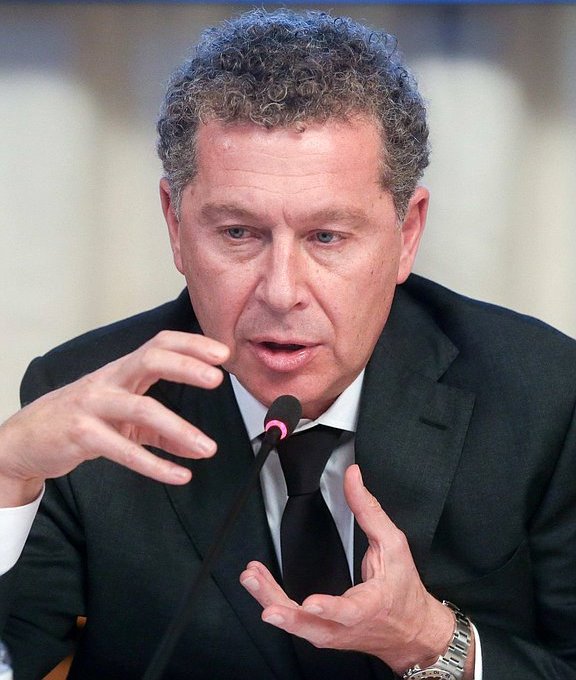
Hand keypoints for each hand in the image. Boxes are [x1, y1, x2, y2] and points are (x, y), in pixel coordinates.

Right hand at [0, 330, 229, 505]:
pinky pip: (123, 450)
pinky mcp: (81, 434)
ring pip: (141, 408)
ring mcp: (93, 405)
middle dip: (186, 366)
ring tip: (208, 447)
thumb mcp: (122, 419)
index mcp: (122, 371)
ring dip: (179, 428)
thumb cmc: (79, 419)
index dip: (191, 345)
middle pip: (150, 359)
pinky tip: (179, 475)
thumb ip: (159, 430)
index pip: (159, 344)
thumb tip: (194, 446)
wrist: (26, 438)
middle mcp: (109, 381)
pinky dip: (154, 465)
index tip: (222, 353)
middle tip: (218, 378)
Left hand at [241, 464, 471, 674]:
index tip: (310, 602)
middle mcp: (348, 627)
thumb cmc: (403, 588)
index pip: (349, 611)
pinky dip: (275, 605)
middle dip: (280, 606)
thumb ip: (369, 509)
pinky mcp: (323, 634)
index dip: (329, 608)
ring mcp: (333, 634)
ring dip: (270, 600)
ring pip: (297, 626)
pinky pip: (296, 623)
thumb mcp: (394, 544)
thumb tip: (353, 477)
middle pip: (310, 623)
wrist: (412, 631)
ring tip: (250, 578)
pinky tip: (260, 586)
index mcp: (371, 605)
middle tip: (255, 582)